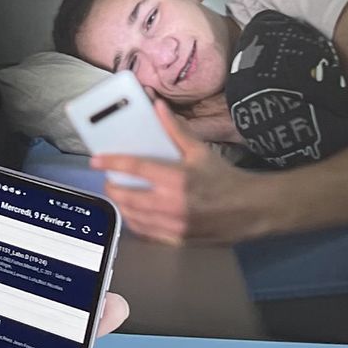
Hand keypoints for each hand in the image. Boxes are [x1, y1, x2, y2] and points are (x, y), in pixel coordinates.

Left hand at [92, 105, 266, 244]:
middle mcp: (172, 204)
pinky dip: (135, 223)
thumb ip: (176, 130)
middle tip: (110, 182)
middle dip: (113, 188)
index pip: (135, 168)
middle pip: (127, 197)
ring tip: (121, 196)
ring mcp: (174, 225)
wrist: (251, 209)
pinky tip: (135, 214)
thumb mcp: (201, 151)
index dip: (112, 163)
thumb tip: (158, 107)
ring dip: (122, 206)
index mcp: (177, 178)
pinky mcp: (177, 240)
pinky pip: (146, 233)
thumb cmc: (225, 179)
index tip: (96, 160)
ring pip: (133, 217)